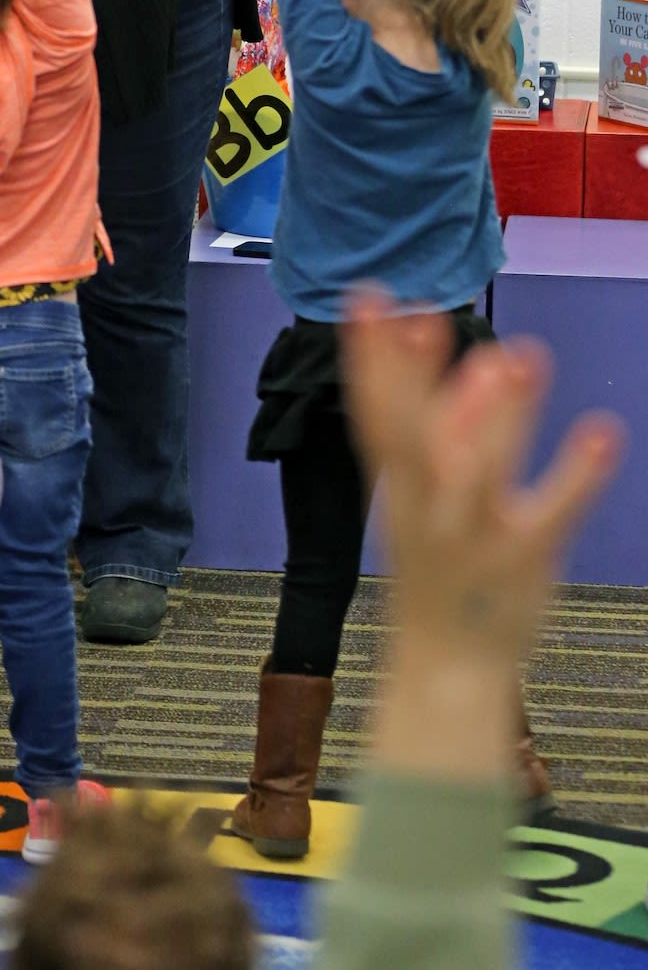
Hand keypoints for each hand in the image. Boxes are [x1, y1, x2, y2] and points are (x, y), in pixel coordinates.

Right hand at [342, 292, 622, 671]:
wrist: (446, 670)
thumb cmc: (439, 566)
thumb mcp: (427, 497)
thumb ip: (453, 429)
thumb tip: (485, 356)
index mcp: (399, 487)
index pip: (376, 414)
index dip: (367, 359)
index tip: (368, 299)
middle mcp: (427, 507)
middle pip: (414, 438)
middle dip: (415, 380)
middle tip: (428, 318)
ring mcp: (473, 536)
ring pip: (479, 472)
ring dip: (499, 416)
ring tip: (522, 355)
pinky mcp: (524, 561)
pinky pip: (550, 515)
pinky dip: (575, 475)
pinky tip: (602, 433)